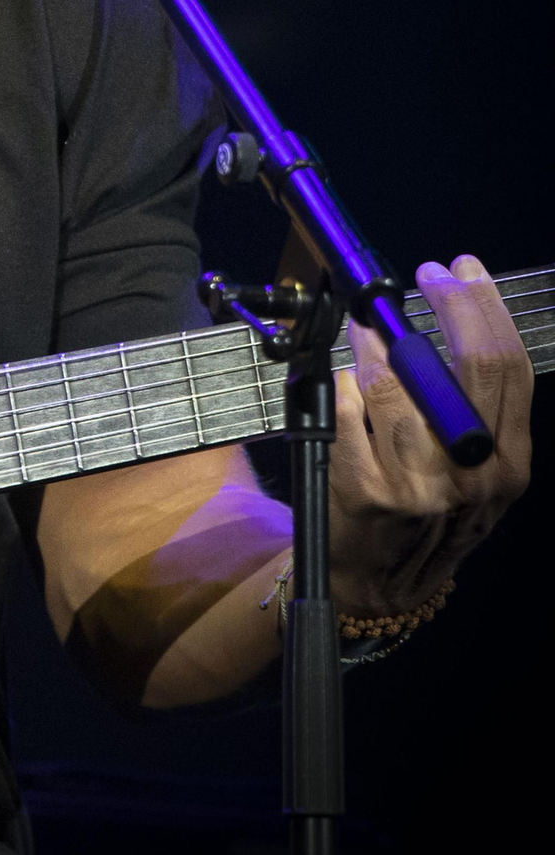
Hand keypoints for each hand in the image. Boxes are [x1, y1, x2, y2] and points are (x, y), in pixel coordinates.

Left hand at [328, 254, 532, 613]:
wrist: (378, 583)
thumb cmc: (427, 514)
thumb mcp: (476, 475)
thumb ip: (475, 411)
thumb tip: (458, 319)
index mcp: (509, 466)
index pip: (507, 368)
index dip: (485, 309)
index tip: (465, 271)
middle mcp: (472, 476)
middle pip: (468, 365)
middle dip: (449, 304)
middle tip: (430, 274)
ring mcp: (420, 486)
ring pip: (397, 382)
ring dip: (378, 339)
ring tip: (369, 327)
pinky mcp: (367, 490)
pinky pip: (352, 410)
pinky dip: (346, 381)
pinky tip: (346, 374)